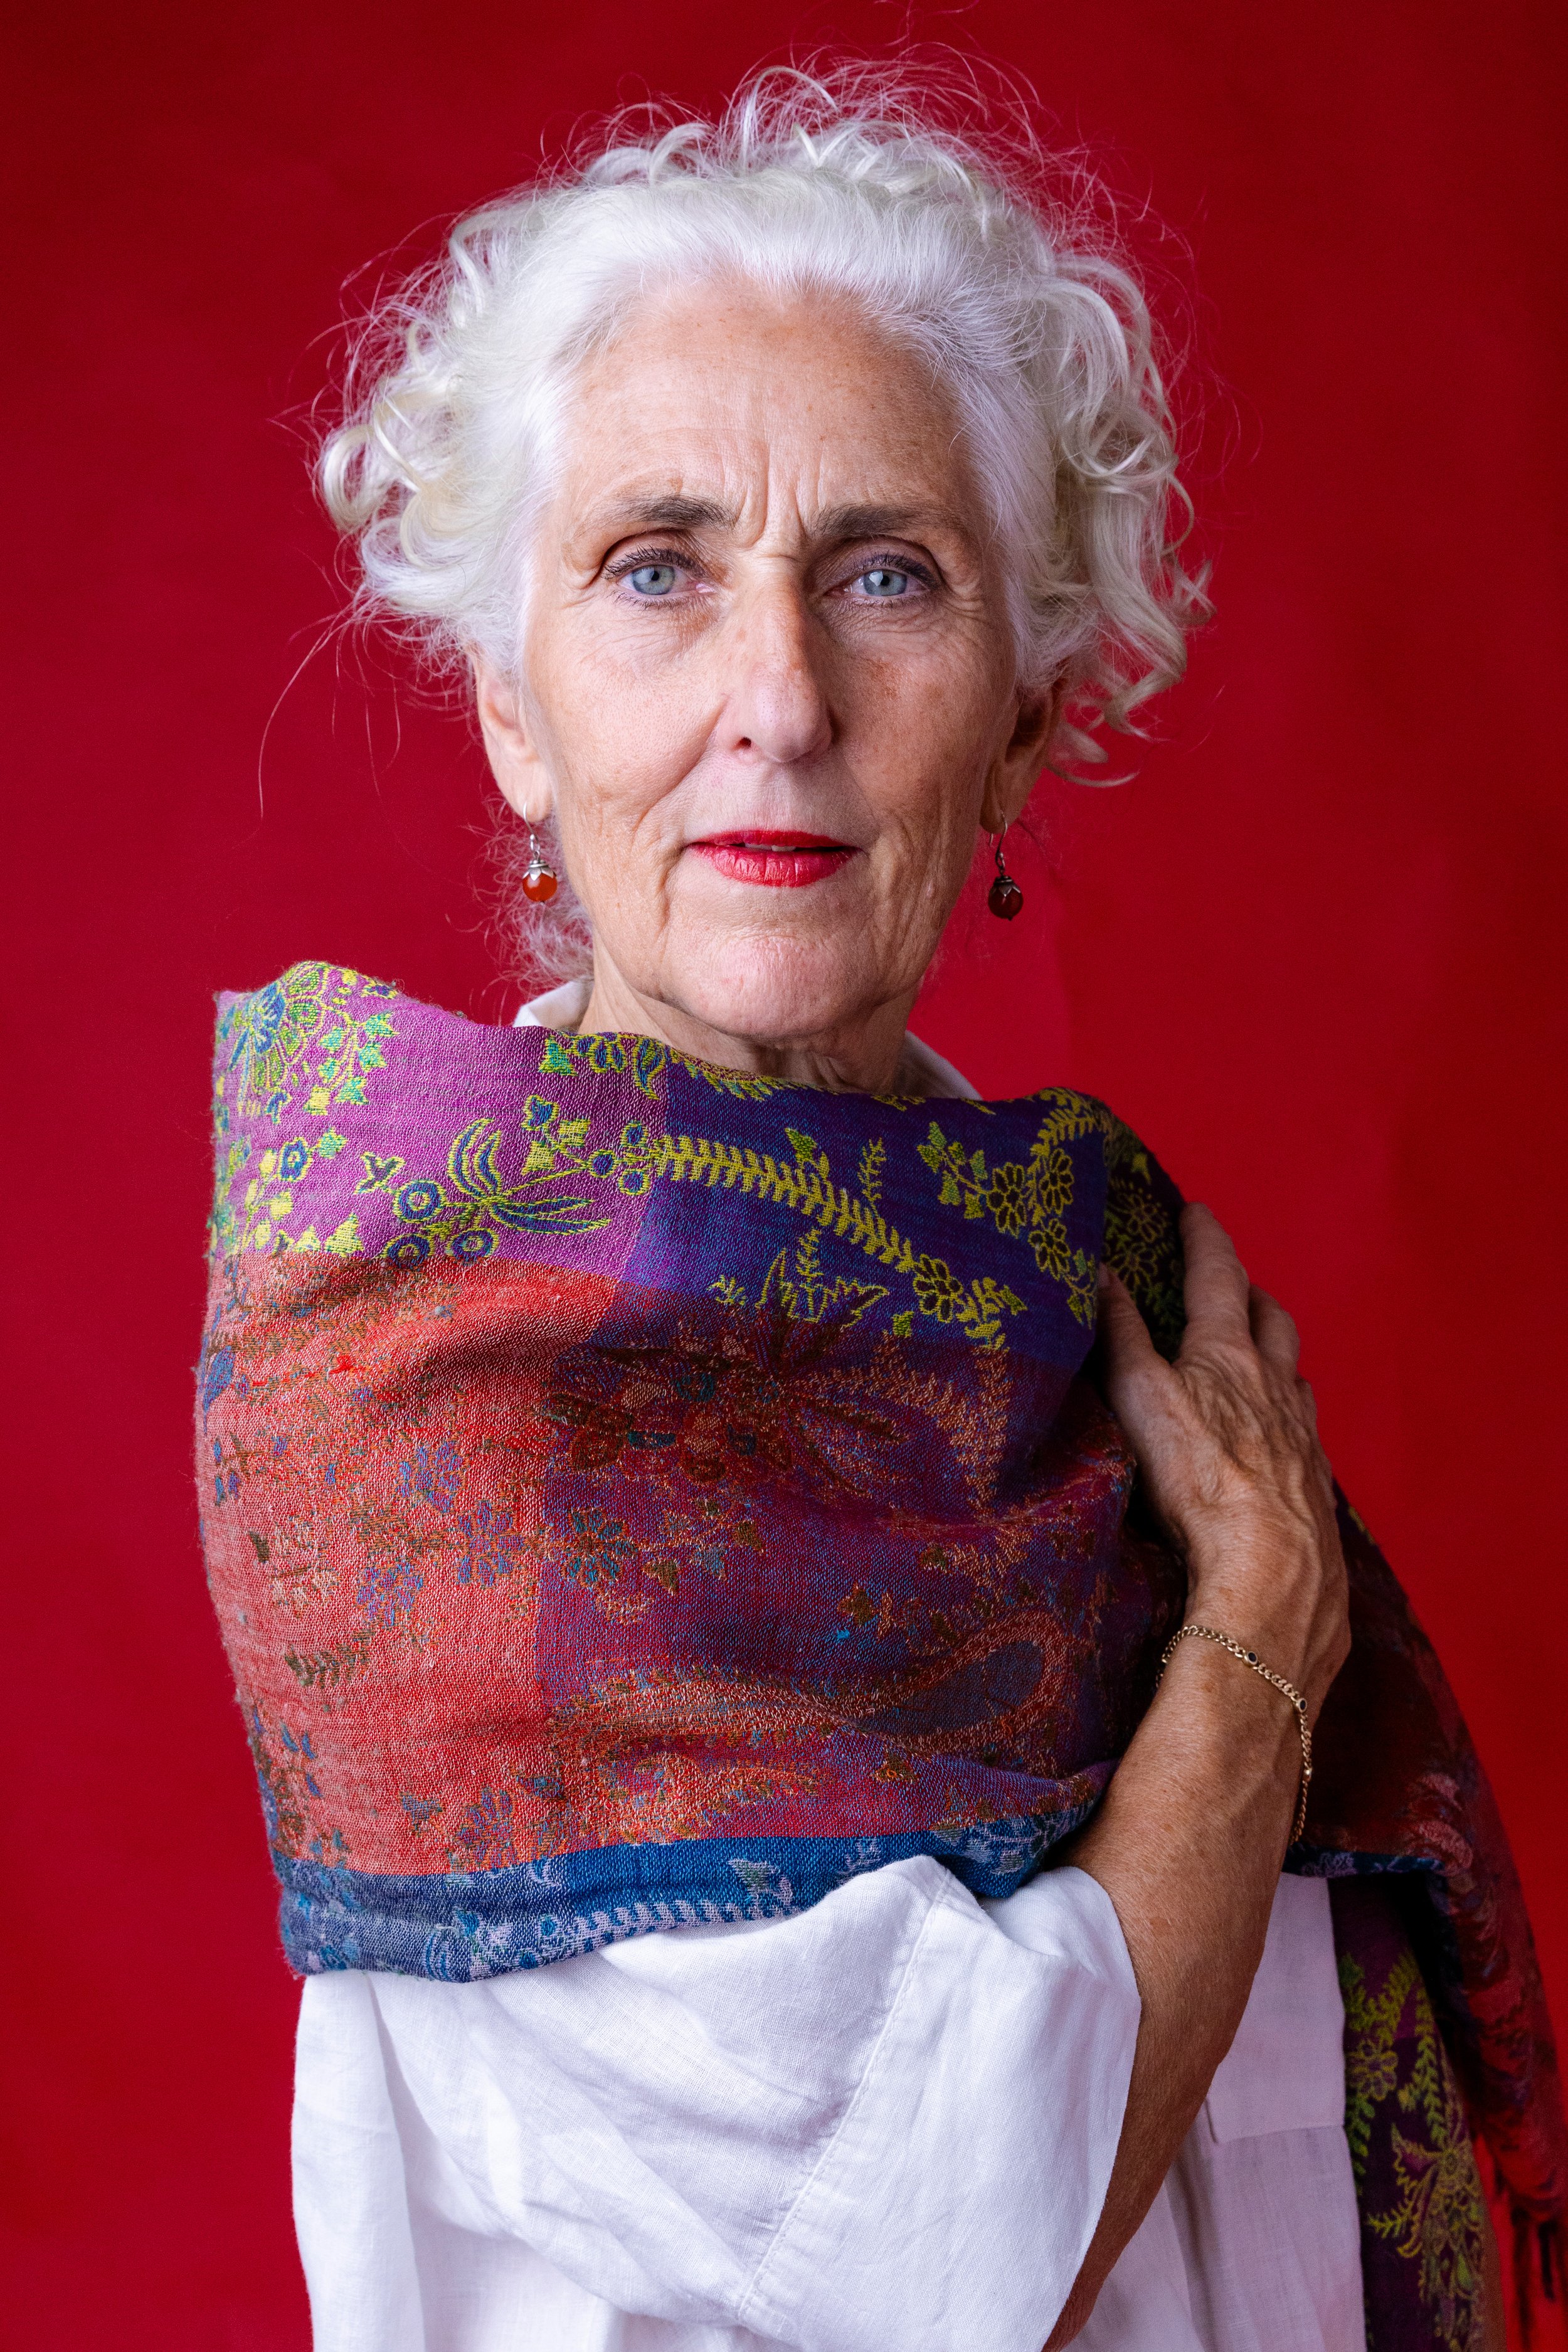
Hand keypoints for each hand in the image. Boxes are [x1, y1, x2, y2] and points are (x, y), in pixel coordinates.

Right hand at [1094, 1202, 1348, 1715]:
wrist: (1272, 1569)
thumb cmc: (1198, 1480)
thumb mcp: (1140, 1397)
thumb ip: (1119, 1334)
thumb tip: (1101, 1271)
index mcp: (1228, 1355)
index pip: (1218, 1277)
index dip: (1206, 1239)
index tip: (1197, 1211)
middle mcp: (1276, 1385)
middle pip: (1273, 1321)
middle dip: (1253, 1294)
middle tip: (1237, 1283)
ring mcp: (1303, 1435)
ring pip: (1297, 1375)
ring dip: (1280, 1355)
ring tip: (1265, 1356)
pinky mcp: (1314, 1485)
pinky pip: (1309, 1433)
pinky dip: (1294, 1417)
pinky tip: (1287, 1438)